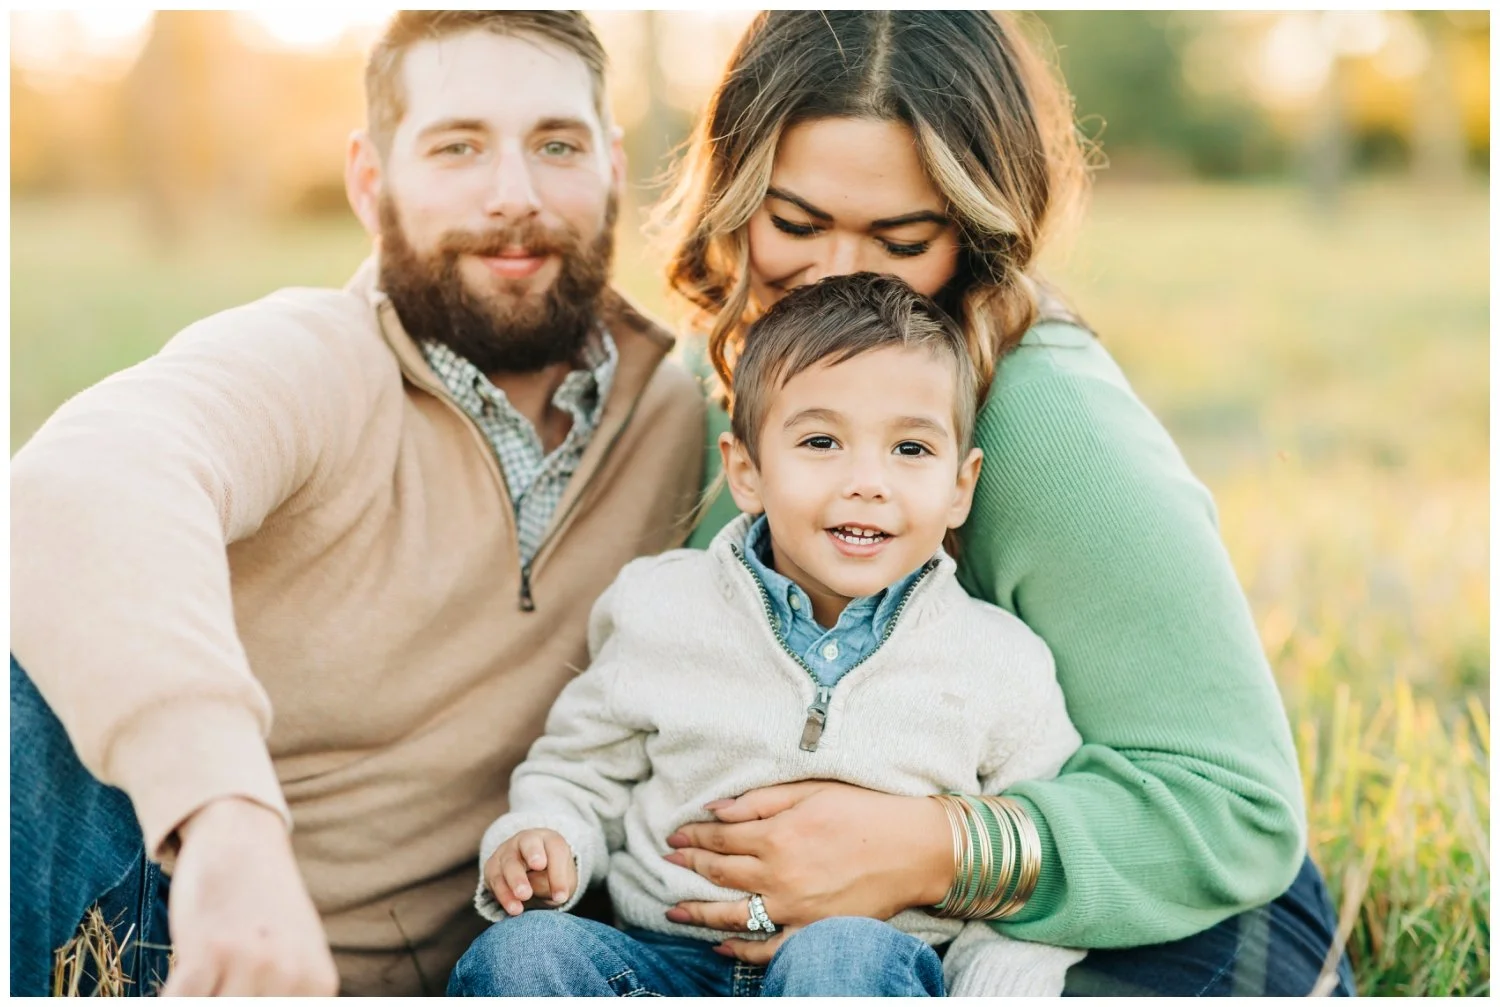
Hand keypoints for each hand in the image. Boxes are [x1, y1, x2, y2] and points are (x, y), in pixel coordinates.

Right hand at [159, 797, 338, 995]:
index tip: (228, 997)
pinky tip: (164, 991)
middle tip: (207, 989)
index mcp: (317, 988)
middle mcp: (291, 980)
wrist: (242, 837)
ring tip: (193, 983)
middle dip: (216, 1002)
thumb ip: (282, 993)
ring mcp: (251, 966)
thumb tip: (259, 1001)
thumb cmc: (261, 905)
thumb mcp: (291, 956)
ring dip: (194, 997)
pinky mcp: (207, 953)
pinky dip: (166, 1002)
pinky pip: (178, 1004)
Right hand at [483, 829, 576, 915]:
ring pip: (509, 862)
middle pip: (528, 843)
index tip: (561, 896)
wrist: (530, 876)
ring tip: (525, 896)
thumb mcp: (560, 880)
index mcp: (549, 839)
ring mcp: (506, 851)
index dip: (558, 872)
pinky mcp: (492, 867)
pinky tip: (514, 908)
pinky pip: (496, 880)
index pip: (555, 849)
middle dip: (533, 855)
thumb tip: (534, 887)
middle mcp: (526, 840)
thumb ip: (549, 882)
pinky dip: (504, 895)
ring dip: (516, 880)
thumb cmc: (551, 876)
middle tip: (539, 867)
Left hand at [660, 781, 952, 963]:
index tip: (675, 834)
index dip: (693, 834)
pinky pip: (767, 949)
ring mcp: (794, 909)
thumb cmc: (866, 812)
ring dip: (698, 912)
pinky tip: (721, 946)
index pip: (720, 836)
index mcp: (777, 835)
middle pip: (720, 872)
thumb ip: (760, 801)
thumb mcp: (812, 791)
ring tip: (674, 910)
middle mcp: (779, 875)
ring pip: (732, 914)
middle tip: (667, 860)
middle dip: (689, 864)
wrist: (916, 849)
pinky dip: (740, 951)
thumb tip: (715, 808)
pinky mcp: (812, 932)